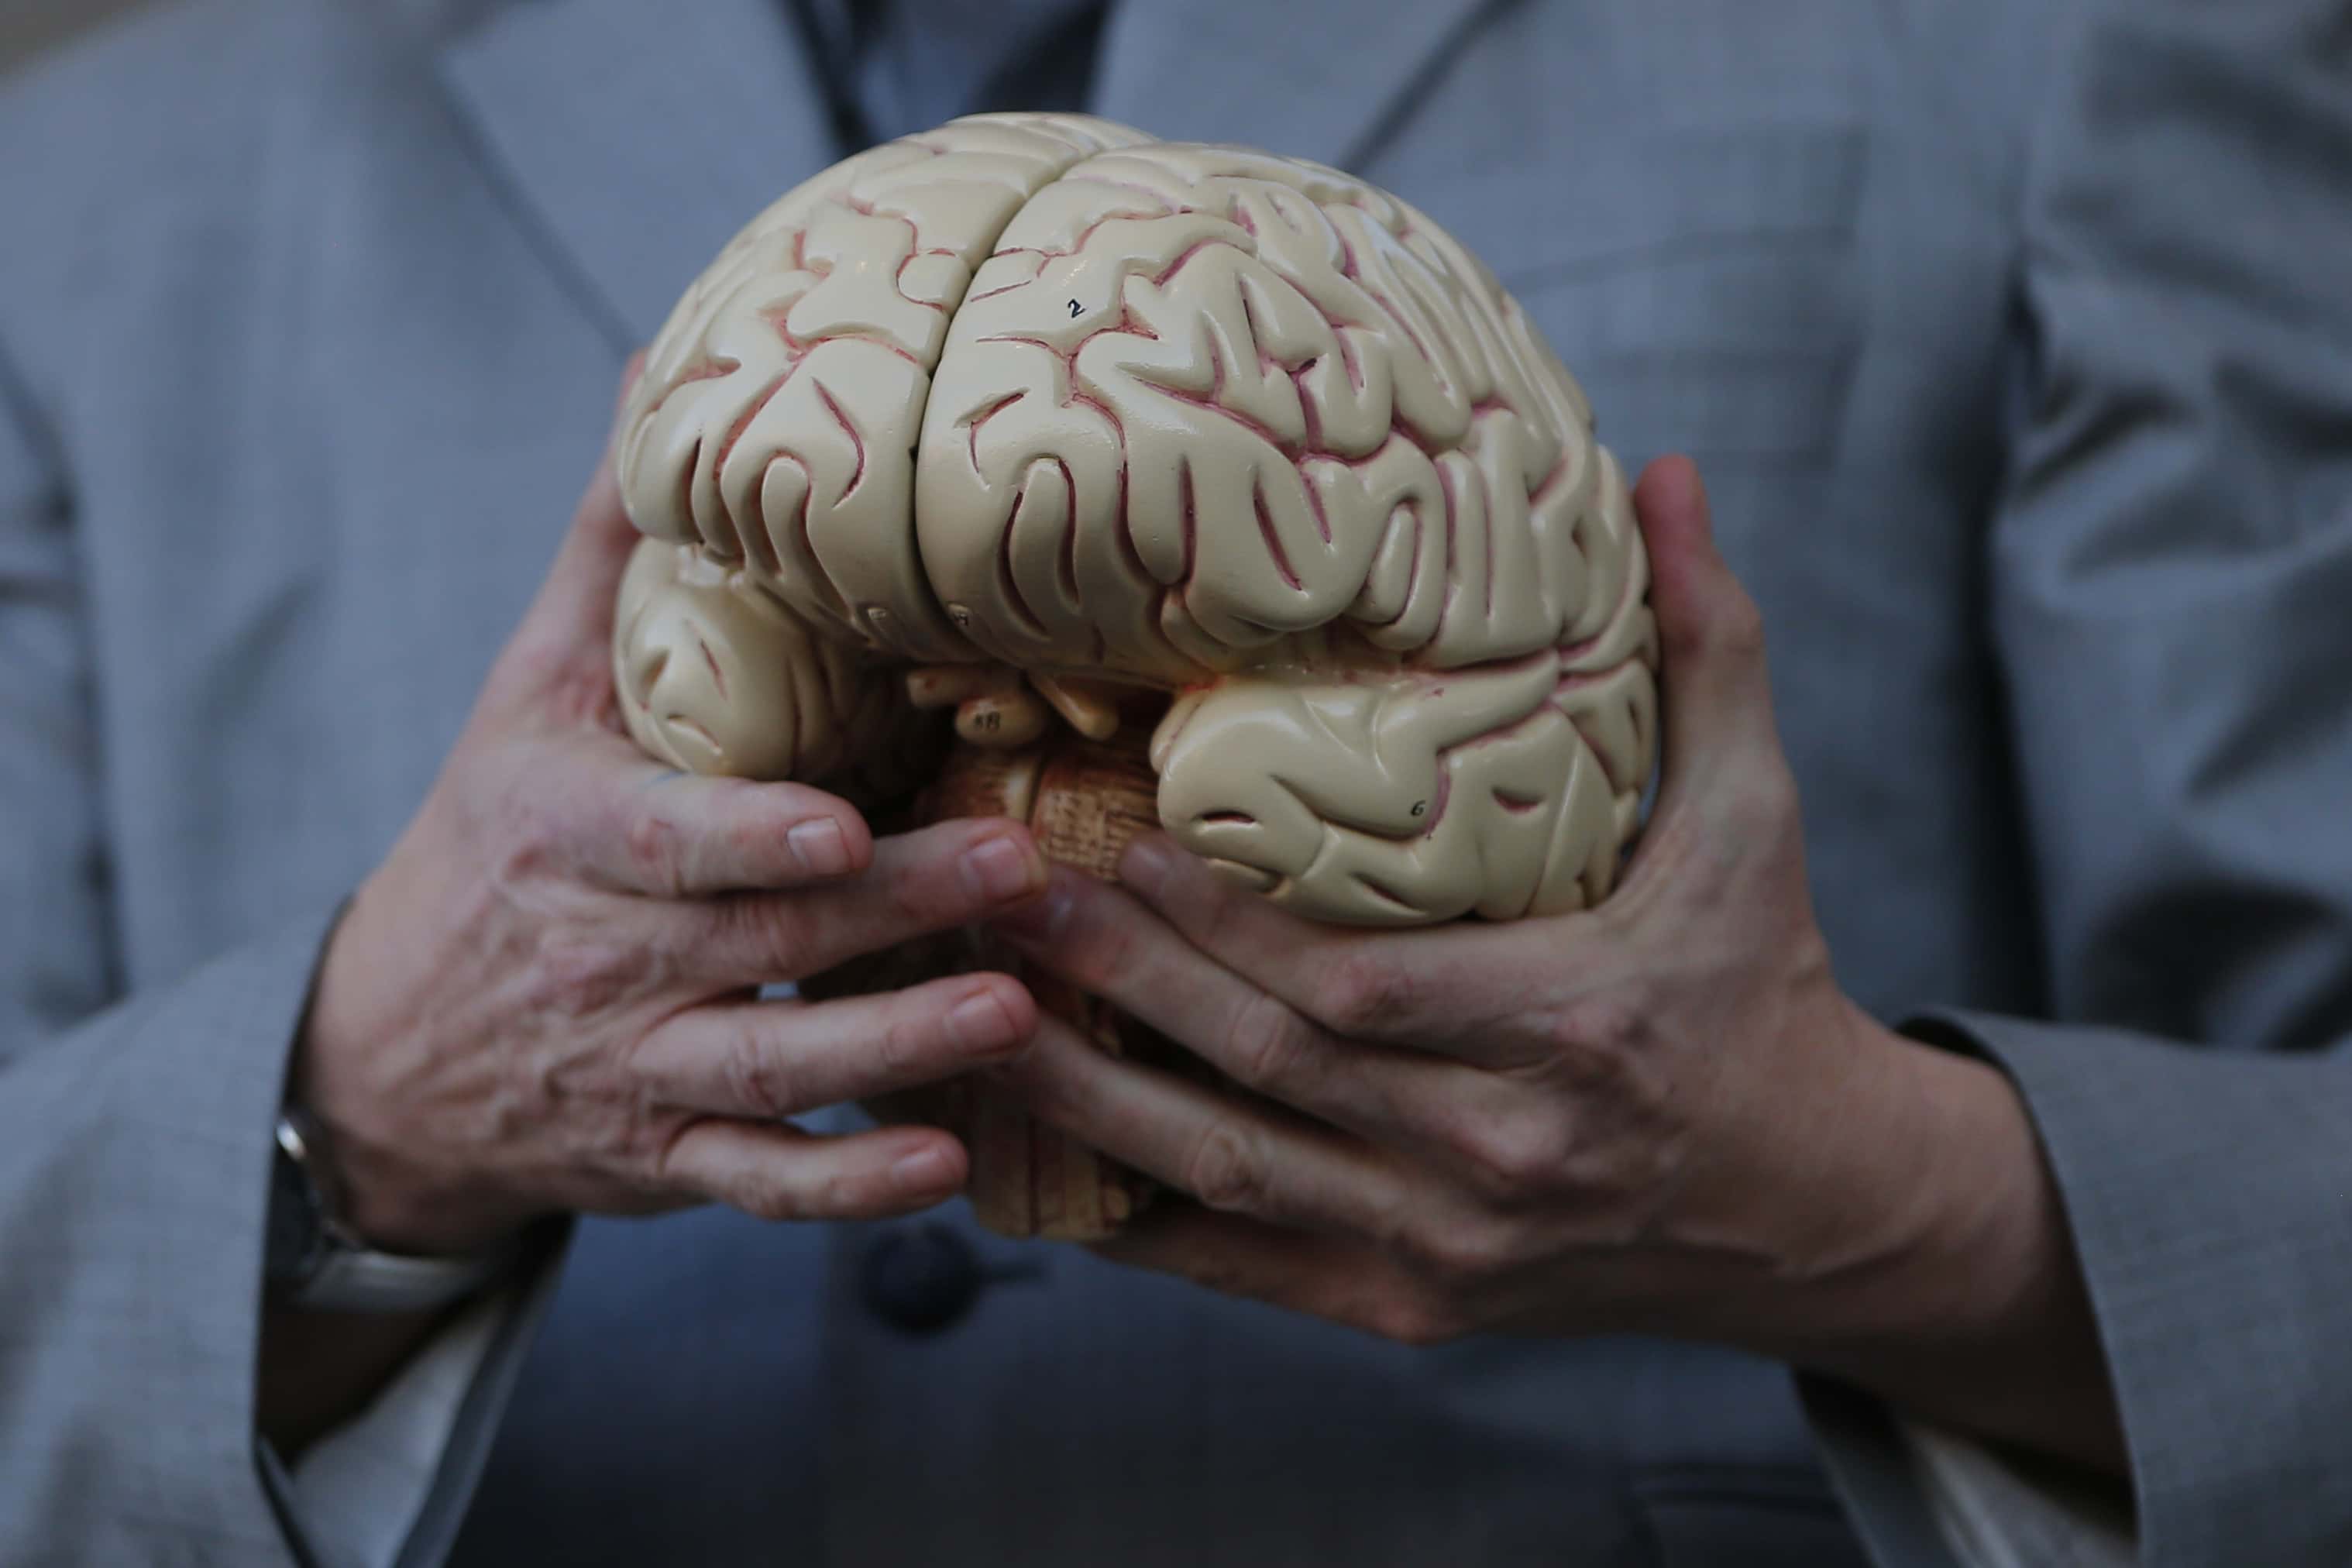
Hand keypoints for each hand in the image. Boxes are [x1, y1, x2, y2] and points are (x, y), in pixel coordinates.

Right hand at [297, 365, 1049, 1256]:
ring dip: (894, 1051)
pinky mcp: (667, 1156)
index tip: (846, 819)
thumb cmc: (494, 839)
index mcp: (566, 835)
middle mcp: (602, 961)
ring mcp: (635, 1070)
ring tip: (1021, 1022)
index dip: (748, 835)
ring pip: (770, 1070)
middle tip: (1022, 871)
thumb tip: (666, 370)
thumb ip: (610, 553)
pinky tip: (948, 1169)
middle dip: (889, 914)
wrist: (393, 1048)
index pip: (663, 841)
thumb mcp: (530, 691)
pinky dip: (843, 1188)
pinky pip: (758, 1180)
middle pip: (755, 940)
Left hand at [987, 457, 2118, 1468]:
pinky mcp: (1413, 1309)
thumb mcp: (1755, 818)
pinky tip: (1031, 1162)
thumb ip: (1710, 646)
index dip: (1224, 923)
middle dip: (1121, 977)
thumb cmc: (1761, 983)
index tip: (1120, 836)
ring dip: (1085, 1098)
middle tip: (1001, 887)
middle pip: (1271, 1068)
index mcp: (1582, 1027)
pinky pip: (1244, 1269)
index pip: (1359, 985)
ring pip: (1229, 1174)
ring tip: (968, 1009)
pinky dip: (1131, 1226)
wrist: (1810, 1203)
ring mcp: (1450, 1249)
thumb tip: (1666, 471)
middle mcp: (1505, 1155)